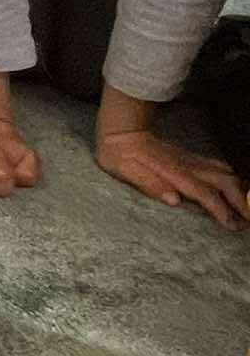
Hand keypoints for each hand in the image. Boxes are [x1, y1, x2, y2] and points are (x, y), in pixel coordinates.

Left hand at [96, 129, 248, 228]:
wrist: (120, 130)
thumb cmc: (118, 154)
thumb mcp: (126, 171)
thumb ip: (149, 185)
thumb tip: (174, 199)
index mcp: (174, 172)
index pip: (205, 193)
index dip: (221, 210)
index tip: (232, 225)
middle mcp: (188, 165)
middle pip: (225, 181)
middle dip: (241, 201)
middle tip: (248, 221)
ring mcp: (190, 160)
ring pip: (225, 172)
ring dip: (240, 189)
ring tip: (246, 207)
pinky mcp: (189, 157)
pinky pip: (218, 167)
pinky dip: (232, 179)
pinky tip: (234, 187)